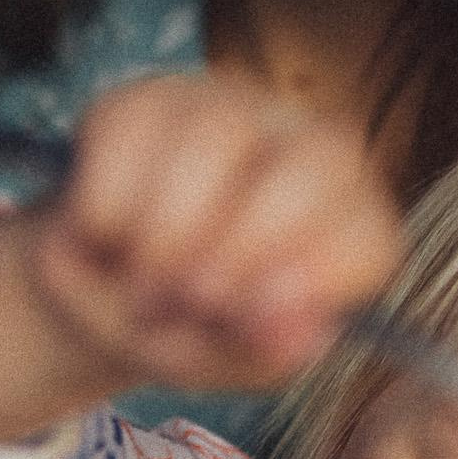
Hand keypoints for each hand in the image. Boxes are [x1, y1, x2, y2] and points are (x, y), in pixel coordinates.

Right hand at [0, 72, 404, 439]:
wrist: (93, 297)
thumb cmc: (181, 331)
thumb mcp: (225, 361)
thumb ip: (267, 343)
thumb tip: (298, 321)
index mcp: (346, 219)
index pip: (364, 222)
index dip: (309, 264)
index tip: (243, 310)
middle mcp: (303, 146)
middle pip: (302, 161)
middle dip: (231, 243)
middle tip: (180, 301)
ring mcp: (228, 109)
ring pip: (206, 137)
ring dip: (157, 228)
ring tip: (140, 283)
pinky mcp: (149, 97)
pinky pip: (124, 128)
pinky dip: (104, 198)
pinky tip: (102, 233)